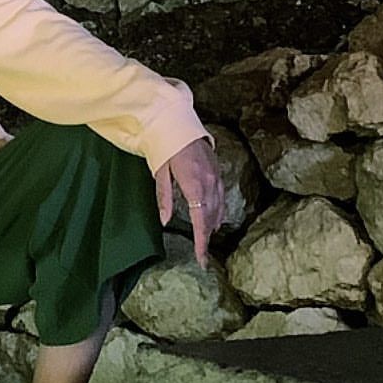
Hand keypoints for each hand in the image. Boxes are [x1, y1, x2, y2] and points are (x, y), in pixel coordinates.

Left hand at [154, 136, 224, 268]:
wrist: (179, 123)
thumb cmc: (165, 147)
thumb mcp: (160, 171)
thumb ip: (164, 197)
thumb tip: (165, 221)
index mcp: (194, 184)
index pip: (201, 221)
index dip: (201, 242)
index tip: (201, 259)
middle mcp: (209, 183)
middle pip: (211, 218)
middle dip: (206, 238)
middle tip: (201, 256)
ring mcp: (216, 178)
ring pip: (218, 209)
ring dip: (213, 226)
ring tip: (206, 242)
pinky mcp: (218, 173)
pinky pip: (221, 198)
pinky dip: (218, 212)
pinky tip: (214, 220)